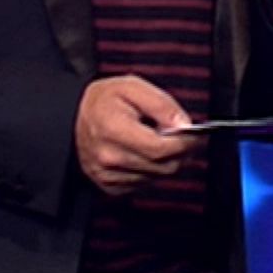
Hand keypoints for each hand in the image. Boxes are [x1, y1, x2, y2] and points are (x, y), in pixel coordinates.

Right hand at [73, 76, 203, 195]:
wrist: (74, 118)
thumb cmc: (105, 100)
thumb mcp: (133, 86)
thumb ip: (162, 105)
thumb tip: (185, 126)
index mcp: (113, 129)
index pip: (161, 148)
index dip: (185, 143)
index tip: (198, 134)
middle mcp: (108, 157)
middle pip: (163, 166)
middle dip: (183, 153)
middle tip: (190, 138)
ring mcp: (107, 175)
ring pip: (158, 177)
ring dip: (169, 162)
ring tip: (167, 142)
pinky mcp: (109, 186)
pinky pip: (145, 184)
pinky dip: (154, 170)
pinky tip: (149, 153)